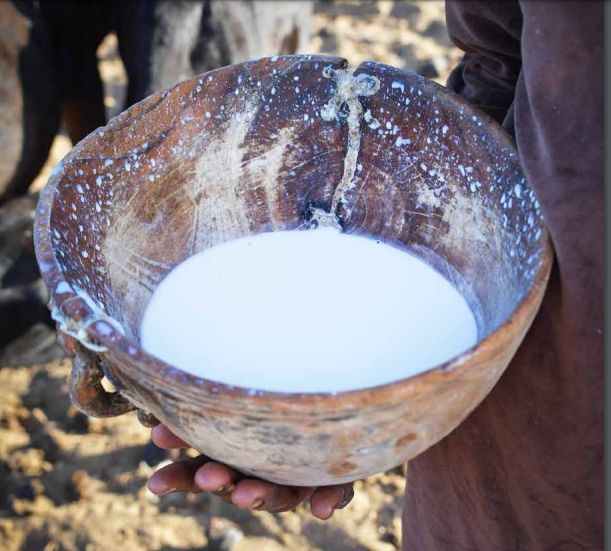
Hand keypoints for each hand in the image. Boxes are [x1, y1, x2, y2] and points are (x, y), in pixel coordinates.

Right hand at [146, 424, 354, 518]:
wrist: (327, 414)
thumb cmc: (268, 408)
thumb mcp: (236, 409)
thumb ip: (198, 423)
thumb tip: (154, 428)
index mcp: (234, 460)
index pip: (202, 471)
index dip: (181, 478)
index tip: (156, 484)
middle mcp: (262, 475)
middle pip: (237, 484)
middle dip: (221, 483)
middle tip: (207, 478)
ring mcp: (296, 479)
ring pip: (279, 495)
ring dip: (263, 495)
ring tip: (245, 493)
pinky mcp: (331, 479)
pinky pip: (335, 490)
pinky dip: (330, 498)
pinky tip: (323, 507)